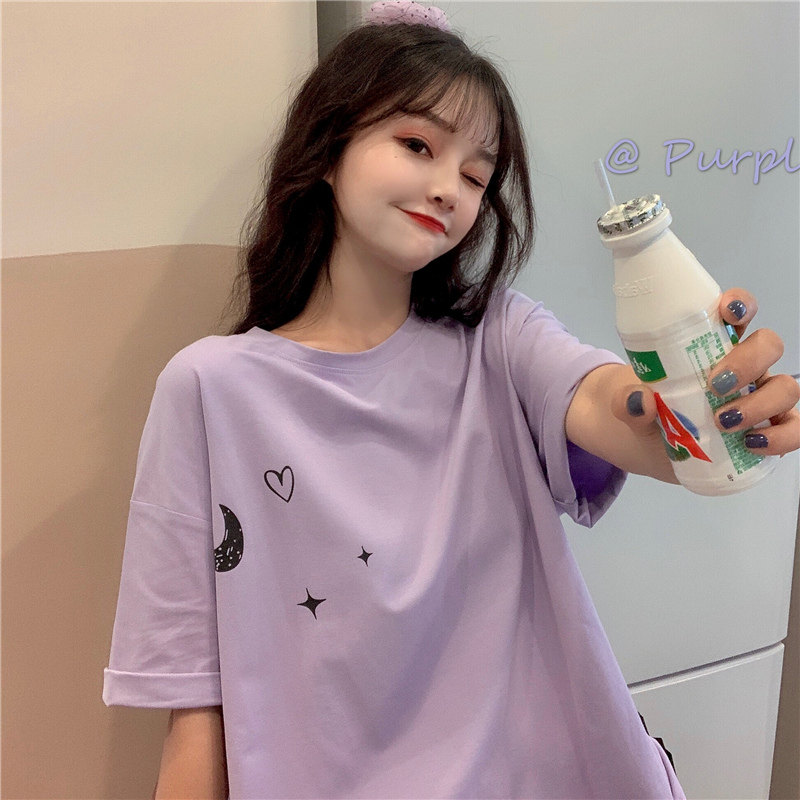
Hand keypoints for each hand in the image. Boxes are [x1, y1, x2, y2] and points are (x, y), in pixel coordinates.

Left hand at [614, 288, 799, 462]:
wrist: (650, 448)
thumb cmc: (646, 411)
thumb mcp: (625, 404)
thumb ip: (626, 401)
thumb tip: (641, 401)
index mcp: (710, 346)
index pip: (736, 313)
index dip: (739, 305)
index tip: (726, 313)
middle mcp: (743, 367)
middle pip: (768, 345)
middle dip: (749, 361)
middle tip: (715, 386)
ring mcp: (758, 398)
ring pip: (785, 387)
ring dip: (760, 404)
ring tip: (723, 422)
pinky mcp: (766, 430)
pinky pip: (793, 429)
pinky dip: (781, 436)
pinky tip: (751, 443)